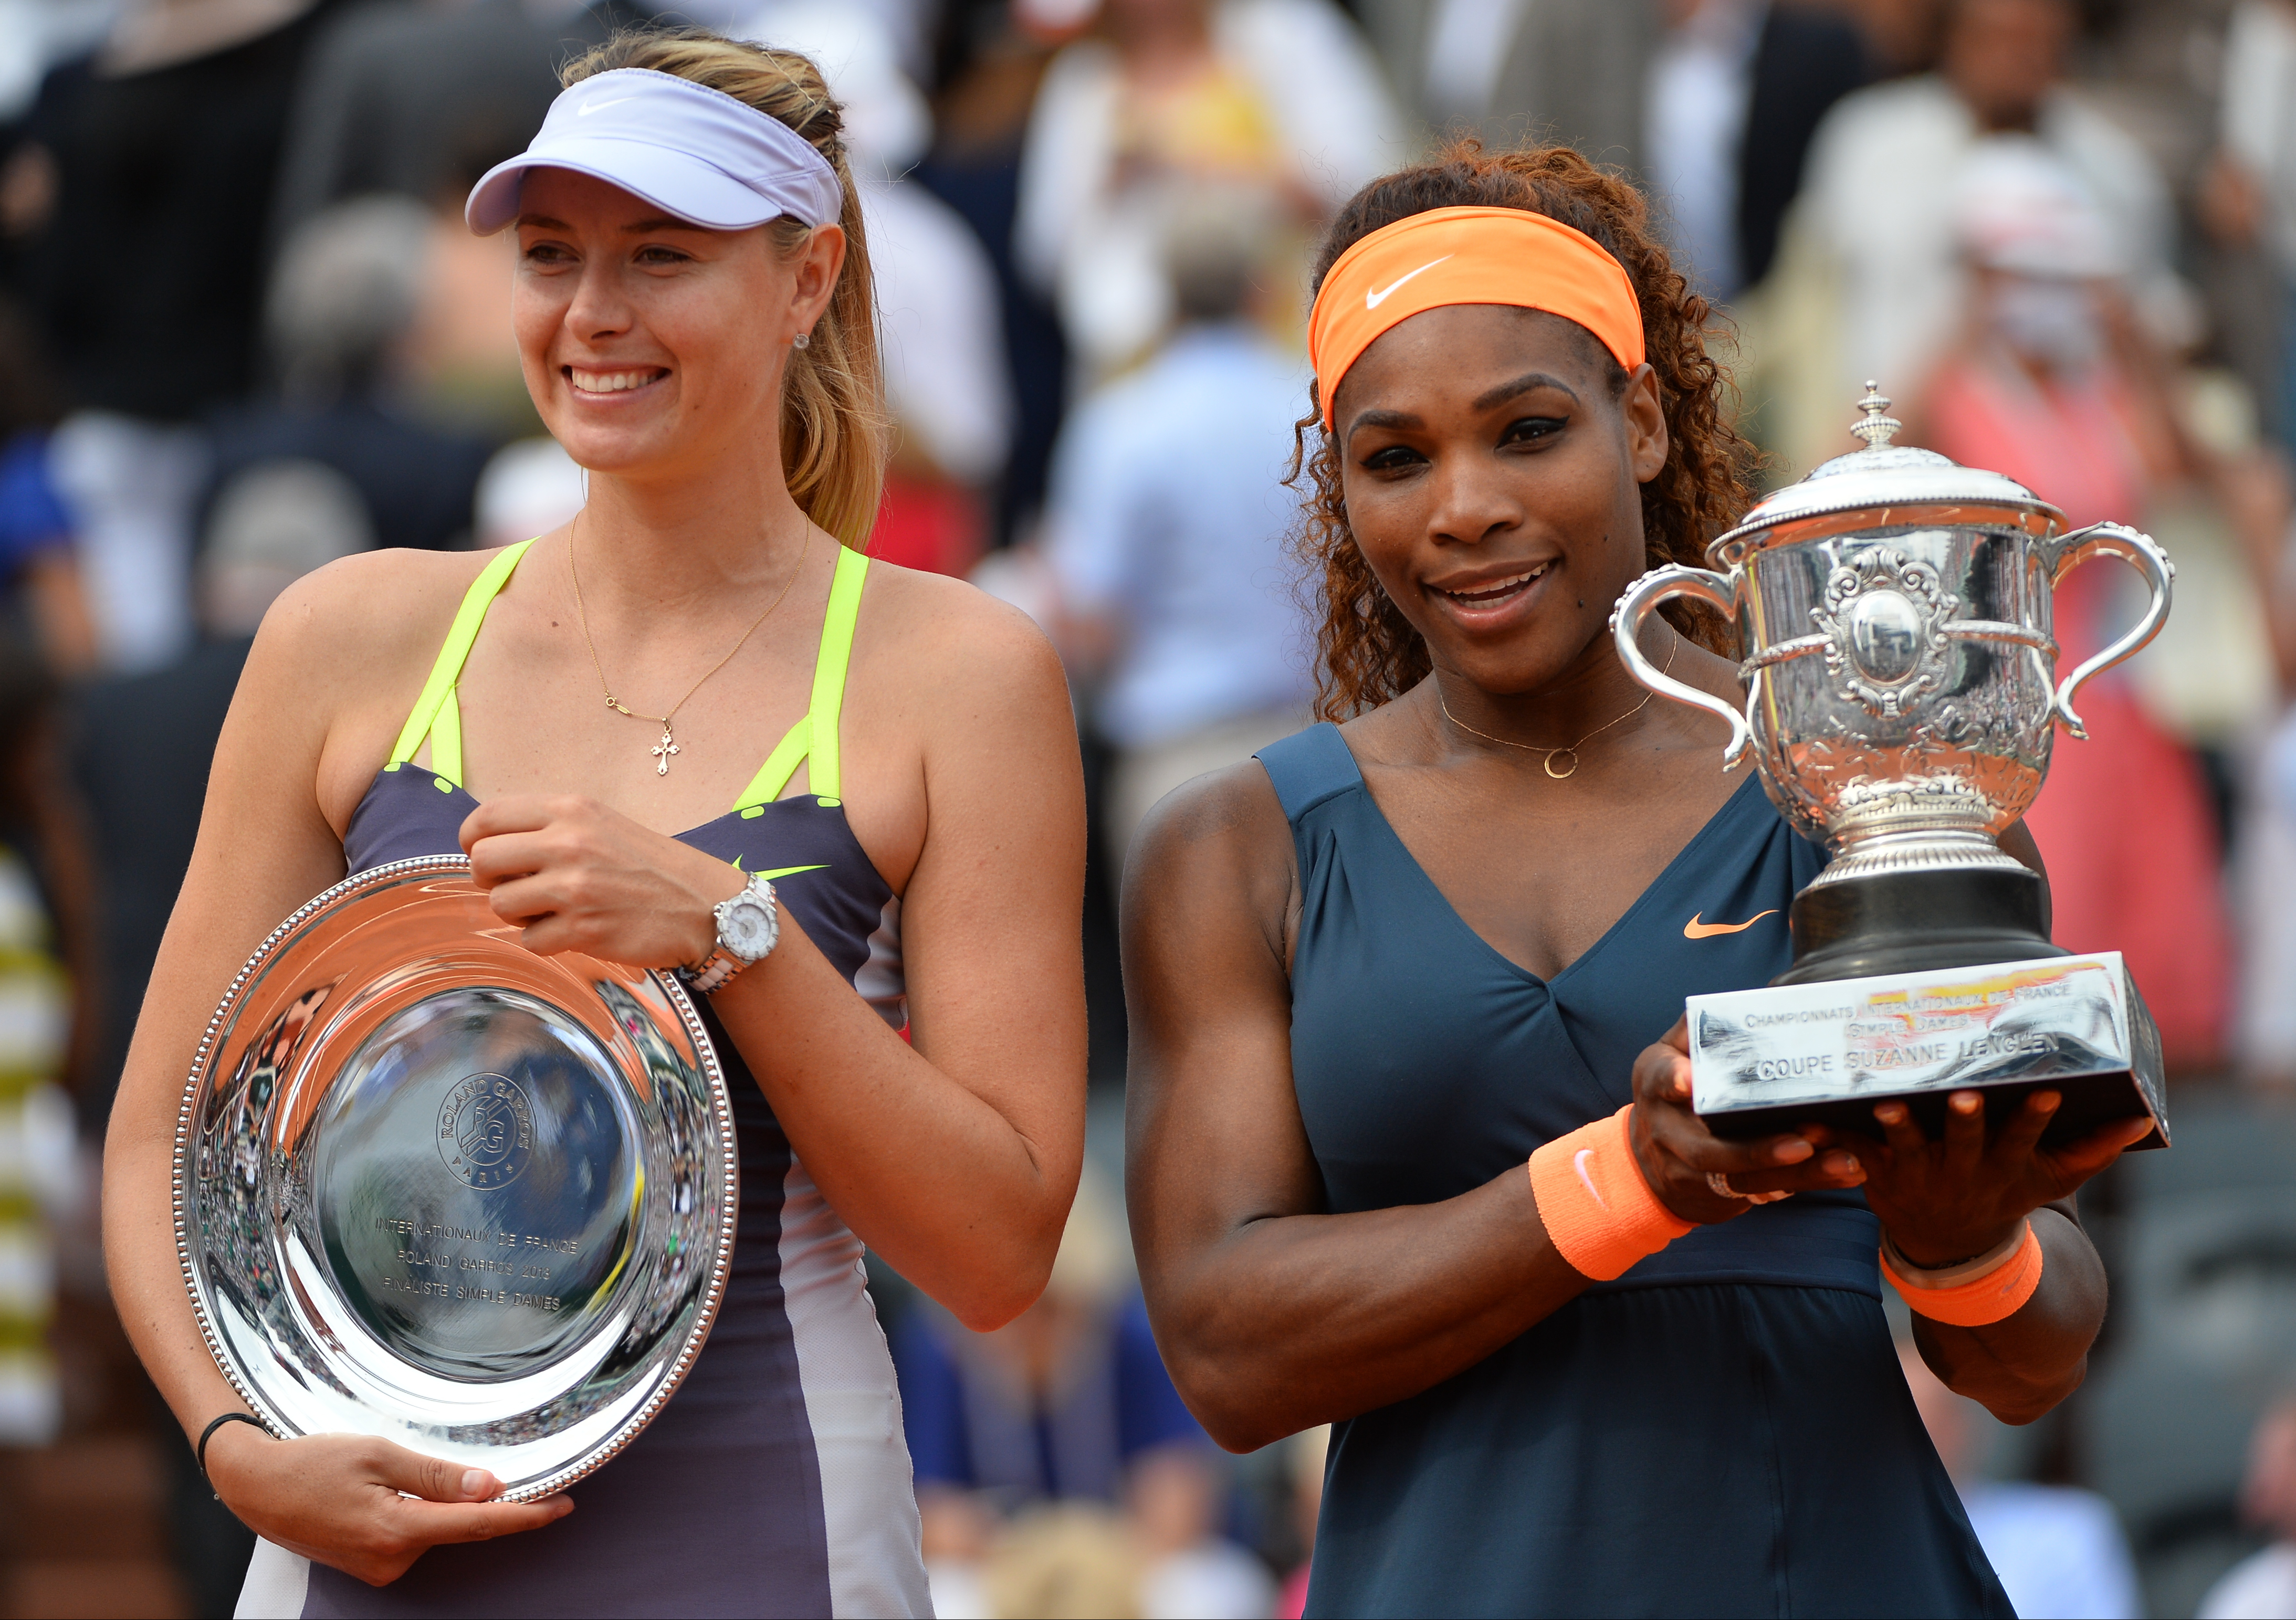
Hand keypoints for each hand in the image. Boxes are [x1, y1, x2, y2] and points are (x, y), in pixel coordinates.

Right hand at [203, 1423, 571, 1586]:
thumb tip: (491, 1487)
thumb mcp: (377, 1453)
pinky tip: (398, 1490)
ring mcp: (379, 1568)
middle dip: (490, 1505)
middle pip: (461, 1528)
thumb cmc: (311, 1463)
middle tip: (520, 1477)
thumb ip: (436, 1475)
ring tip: (405, 1471)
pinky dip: (423, 1514)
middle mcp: (390, 1560)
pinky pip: (414, 1535)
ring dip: (446, 1505)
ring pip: (437, 1530)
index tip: (563, 1505)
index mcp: (397, 1531)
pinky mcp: (370, 1565)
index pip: (479, 1524)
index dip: (526, 1515)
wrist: (255, 1487)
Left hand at [460, 795, 742, 965]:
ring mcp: (575, 888)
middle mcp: (568, 843)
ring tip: (552, 910)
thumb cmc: (649, 865)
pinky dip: (546, 940)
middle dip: (491, 880)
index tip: (483, 854)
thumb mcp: (601, 823)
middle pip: (481, 862)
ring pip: (499, 904)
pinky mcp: (582, 930)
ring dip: (518, 913)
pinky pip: (529, 940)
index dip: (472, 839)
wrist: (703, 906)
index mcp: (571, 809)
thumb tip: (485, 844)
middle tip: (518, 886)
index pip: (487, 817)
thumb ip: (548, 825)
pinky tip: (574, 931)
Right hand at [1628, 1016, 1867, 1222]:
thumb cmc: (1672, 1095)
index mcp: (1656, 1085)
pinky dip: (1806, 1183)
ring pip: (1743, 1178)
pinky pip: (1763, 1192)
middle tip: (1804, 1142)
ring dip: (1795, 1173)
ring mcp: (1687, 1171)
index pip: (1660, 1079)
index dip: (1674, 1080)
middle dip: (1758, 1150)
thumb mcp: (1671, 1058)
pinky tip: (1844, 1173)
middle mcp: (1667, 1133)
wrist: (1650, 1162)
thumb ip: (1698, 1033)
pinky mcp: (1715, 1195)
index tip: (1690, 1080)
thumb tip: (1741, 1002)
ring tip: (1842, 1162)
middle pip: (1710, 1149)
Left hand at [1853, 1089, 2153, 1267]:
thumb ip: (2093, 1150)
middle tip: (1964, 1095)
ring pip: (1905, 1148)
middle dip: (1966, 1122)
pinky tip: (1811, 1122)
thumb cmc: (2006, 1196)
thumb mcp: (2052, 1180)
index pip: (2024, 1140)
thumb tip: (2141, 1120)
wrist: (1953, 1249)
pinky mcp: (1878, 1175)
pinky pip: (1851, 1155)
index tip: (2047, 1092)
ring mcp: (1918, 1174)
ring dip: (1897, 1127)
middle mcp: (1961, 1171)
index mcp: (2003, 1167)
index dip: (2034, 1119)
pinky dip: (1831, 1140)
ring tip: (1886, 1104)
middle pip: (1964, 1143)